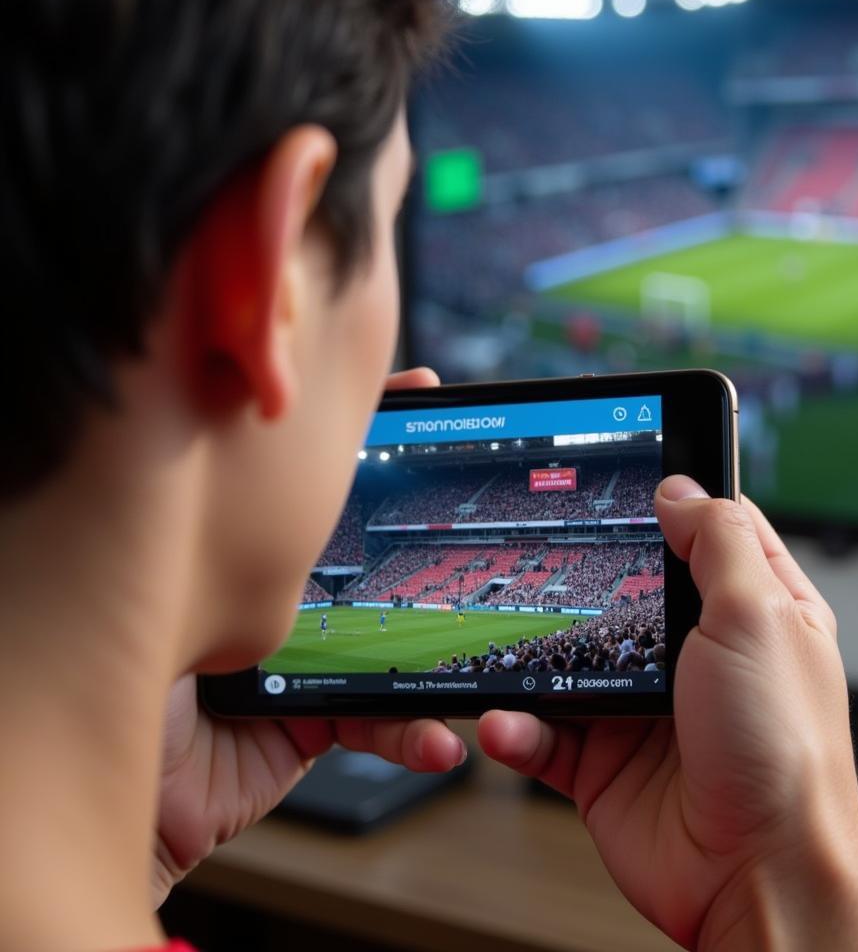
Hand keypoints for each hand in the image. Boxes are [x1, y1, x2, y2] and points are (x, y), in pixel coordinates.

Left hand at [153, 367, 465, 905]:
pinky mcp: (313, 726)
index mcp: (255, 546)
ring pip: (396, 645)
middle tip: (460, 483)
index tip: (417, 392)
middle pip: (370, 551)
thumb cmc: (120, 646)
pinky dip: (412, 735)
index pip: (324, 483)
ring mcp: (307, 662)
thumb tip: (280, 414)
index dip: (375, 440)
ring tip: (473, 642)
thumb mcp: (187, 554)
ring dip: (441, 650)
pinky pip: (378, 727)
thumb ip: (240, 502)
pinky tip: (439, 740)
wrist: (94, 754)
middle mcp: (287, 598)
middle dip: (421, 515)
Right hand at [478, 477, 857, 950]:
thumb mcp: (758, 619)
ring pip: (570, 661)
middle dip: (583, 581)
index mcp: (751, 614)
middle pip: (624, 591)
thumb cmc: (783, 753)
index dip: (673, 501)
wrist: (755, 876)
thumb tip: (680, 490)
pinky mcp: (603, 759)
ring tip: (507, 651)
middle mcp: (697, 656)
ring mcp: (645, 708)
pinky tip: (508, 723)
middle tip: (541, 560)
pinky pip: (542, 731)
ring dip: (533, 659)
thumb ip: (718, 545)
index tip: (626, 474)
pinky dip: (516, 727)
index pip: (710, 535)